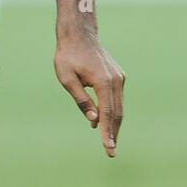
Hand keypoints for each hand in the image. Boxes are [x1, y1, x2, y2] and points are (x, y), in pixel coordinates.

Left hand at [54, 31, 125, 157]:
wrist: (79, 34)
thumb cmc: (67, 56)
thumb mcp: (67, 79)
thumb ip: (81, 100)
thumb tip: (93, 120)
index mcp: (103, 81)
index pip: (107, 113)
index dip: (107, 132)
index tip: (108, 148)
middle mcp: (116, 80)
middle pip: (117, 113)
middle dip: (114, 133)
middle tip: (111, 152)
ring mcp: (119, 78)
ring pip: (119, 107)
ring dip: (114, 125)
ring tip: (109, 142)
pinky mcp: (118, 76)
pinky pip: (117, 99)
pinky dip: (113, 112)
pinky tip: (105, 123)